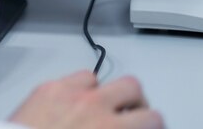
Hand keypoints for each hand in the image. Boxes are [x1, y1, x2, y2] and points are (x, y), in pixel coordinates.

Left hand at [9, 70, 163, 128]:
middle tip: (129, 116)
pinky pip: (73, 79)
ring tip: (96, 108)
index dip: (154, 125)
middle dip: (135, 102)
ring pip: (101, 79)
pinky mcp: (48, 88)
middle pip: (133, 88)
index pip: (154, 119)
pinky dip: (76, 89)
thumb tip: (130, 126)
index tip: (149, 128)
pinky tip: (70, 104)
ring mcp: (70, 94)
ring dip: (103, 93)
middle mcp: (96, 107)